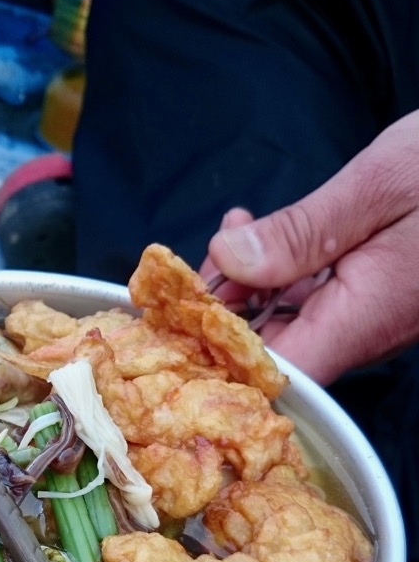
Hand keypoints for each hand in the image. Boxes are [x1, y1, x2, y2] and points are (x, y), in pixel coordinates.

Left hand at [199, 110, 418, 385]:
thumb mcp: (380, 185)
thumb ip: (302, 231)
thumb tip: (230, 261)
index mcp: (364, 317)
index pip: (279, 376)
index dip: (223, 363)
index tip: (182, 325)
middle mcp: (363, 332)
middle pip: (273, 353)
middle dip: (223, 315)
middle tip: (200, 261)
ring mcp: (366, 318)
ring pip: (287, 324)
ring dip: (245, 287)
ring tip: (231, 233)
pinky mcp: (369, 297)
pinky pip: (310, 300)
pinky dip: (275, 273)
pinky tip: (256, 234)